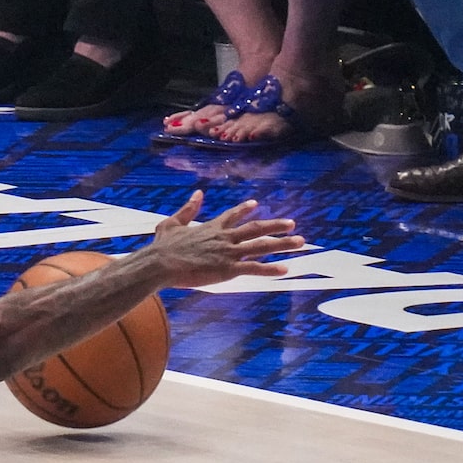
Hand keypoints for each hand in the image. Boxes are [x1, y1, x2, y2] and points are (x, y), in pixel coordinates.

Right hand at [139, 190, 309, 287]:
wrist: (162, 263)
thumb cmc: (163, 246)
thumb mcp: (171, 223)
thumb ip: (188, 209)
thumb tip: (198, 193)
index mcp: (212, 228)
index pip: (232, 216)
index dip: (245, 210)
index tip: (256, 204)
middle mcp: (224, 238)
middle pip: (256, 229)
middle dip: (276, 226)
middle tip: (293, 224)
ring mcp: (228, 253)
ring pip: (261, 246)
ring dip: (282, 244)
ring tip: (300, 242)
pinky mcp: (228, 269)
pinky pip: (254, 268)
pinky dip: (271, 269)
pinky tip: (285, 269)